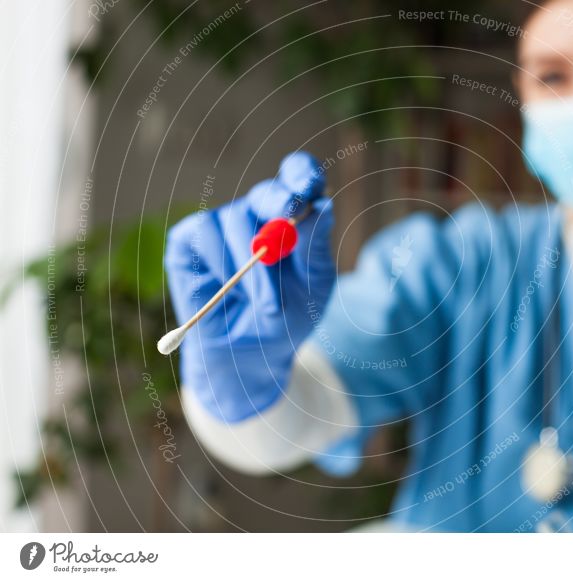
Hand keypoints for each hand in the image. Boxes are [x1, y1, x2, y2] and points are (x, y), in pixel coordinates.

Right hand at [164, 152, 335, 421]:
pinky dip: (224, 264)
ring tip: (267, 303)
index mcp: (291, 217)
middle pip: (267, 192)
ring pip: (234, 218)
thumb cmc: (287, 317)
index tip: (309, 184)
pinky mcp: (188, 241)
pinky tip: (232, 292)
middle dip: (279, 201)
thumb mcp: (313, 284)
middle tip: (291, 213)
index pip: (297, 178)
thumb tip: (321, 204)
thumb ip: (315, 245)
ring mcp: (220, 225)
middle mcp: (255, 214)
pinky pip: (204, 234)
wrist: (251, 357)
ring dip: (256, 264)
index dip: (301, 173)